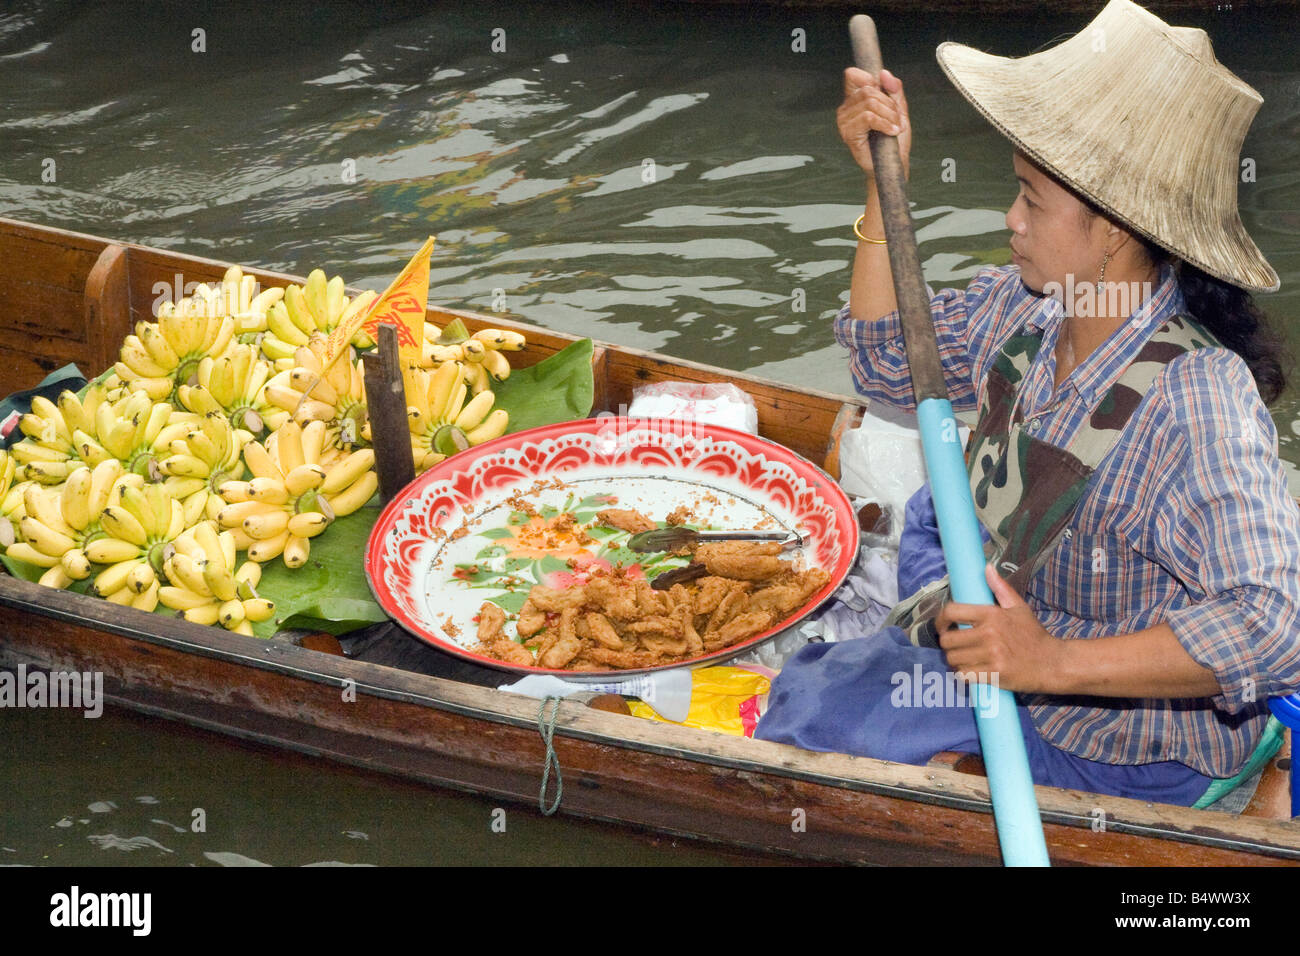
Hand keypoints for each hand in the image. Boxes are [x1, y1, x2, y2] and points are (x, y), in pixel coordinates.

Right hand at [837, 67, 911, 176]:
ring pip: (870, 103)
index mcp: (854, 100)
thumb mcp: (898, 109)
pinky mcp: (849, 134)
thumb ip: (894, 90)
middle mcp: (845, 109)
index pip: (852, 75)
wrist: (893, 163)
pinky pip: (868, 117)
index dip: (870, 79)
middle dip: (889, 104)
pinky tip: (891, 132)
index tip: (885, 95)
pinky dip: (885, 123)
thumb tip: (884, 73)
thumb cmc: (894, 139)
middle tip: (896, 119)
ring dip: (889, 116)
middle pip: (869, 90)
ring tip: (894, 128)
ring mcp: (845, 122)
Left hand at [934, 564, 1064, 692]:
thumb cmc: (1033, 635)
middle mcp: (989, 634)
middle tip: (954, 644)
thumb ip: (1000, 588)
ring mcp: (991, 655)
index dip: (940, 619)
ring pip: (953, 659)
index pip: (952, 611)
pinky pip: (964, 675)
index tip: (942, 625)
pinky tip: (971, 669)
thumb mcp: (1019, 607)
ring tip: (963, 657)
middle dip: (947, 642)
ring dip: (955, 660)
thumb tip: (986, 568)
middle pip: (948, 640)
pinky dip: (964, 674)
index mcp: (992, 615)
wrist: (1052, 663)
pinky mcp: (994, 675)